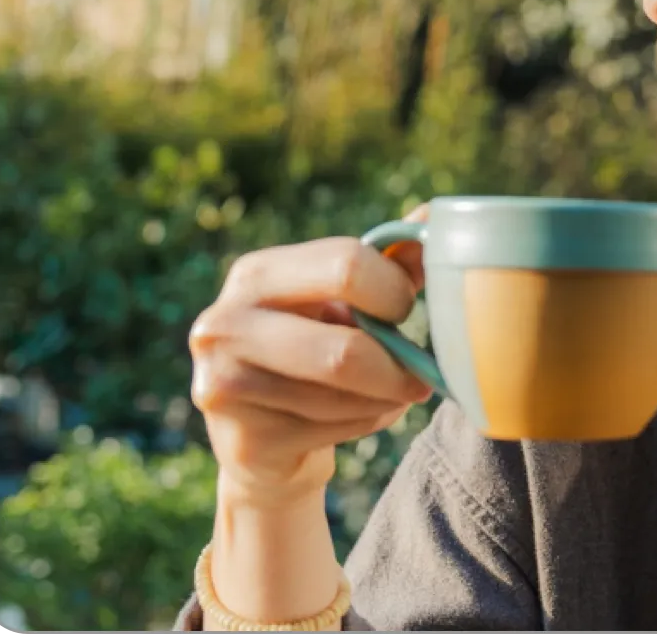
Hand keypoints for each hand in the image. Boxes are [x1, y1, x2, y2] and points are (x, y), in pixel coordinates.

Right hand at [189, 206, 433, 506]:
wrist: (265, 440)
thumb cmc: (319, 348)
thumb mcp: (346, 300)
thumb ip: (388, 263)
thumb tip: (433, 214)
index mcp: (255, 274)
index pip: (347, 264)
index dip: (395, 291)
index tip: (406, 309)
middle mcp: (224, 324)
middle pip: (346, 351)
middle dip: (399, 366)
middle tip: (421, 373)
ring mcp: (223, 385)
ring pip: (347, 396)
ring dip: (388, 398)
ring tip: (388, 393)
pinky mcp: (241, 441)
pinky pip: (338, 429)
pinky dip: (369, 423)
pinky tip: (356, 417)